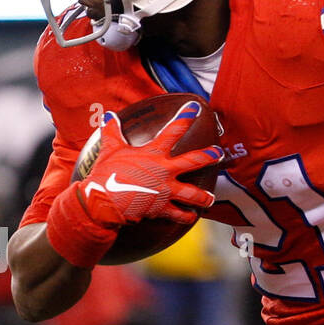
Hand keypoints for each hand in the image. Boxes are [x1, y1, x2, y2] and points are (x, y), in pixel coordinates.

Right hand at [82, 101, 220, 226]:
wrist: (104, 201)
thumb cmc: (106, 174)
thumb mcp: (110, 149)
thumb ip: (112, 131)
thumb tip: (108, 115)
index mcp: (154, 154)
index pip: (173, 131)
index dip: (185, 117)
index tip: (195, 108)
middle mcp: (165, 171)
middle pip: (194, 161)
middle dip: (209, 156)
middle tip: (219, 154)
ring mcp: (166, 191)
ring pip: (193, 194)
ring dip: (204, 197)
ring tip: (210, 199)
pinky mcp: (162, 208)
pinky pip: (179, 214)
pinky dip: (187, 216)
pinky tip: (192, 216)